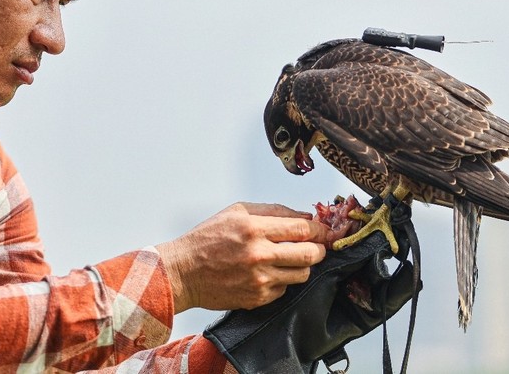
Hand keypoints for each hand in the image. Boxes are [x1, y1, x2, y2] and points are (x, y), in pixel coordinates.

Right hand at [156, 202, 331, 312]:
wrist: (183, 272)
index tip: (325, 231)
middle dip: (319, 249)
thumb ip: (273, 211)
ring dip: (301, 266)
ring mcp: (259, 279)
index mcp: (254, 228)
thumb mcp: (236, 212)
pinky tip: (268, 273)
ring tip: (288, 259)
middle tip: (316, 247)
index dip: (321, 230)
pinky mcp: (257, 298)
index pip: (303, 229)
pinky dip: (282, 280)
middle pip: (310, 254)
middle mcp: (258, 254)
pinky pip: (284, 289)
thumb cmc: (206, 240)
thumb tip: (304, 216)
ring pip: (302, 274)